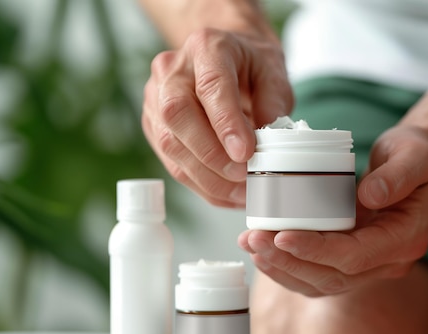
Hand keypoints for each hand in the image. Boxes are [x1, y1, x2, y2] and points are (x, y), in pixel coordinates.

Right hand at [142, 28, 293, 207]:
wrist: (229, 57)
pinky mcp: (154, 124)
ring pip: (170, 144)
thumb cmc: (251, 64)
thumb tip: (267, 146)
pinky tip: (226, 193)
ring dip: (206, 177)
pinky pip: (171, 161)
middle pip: (178, 115)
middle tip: (243, 176)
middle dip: (211, 155)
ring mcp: (156, 96)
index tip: (245, 153)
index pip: (211, 86)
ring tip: (240, 192)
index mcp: (207, 47)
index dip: (226, 123)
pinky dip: (200, 183)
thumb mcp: (274, 75)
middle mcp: (173, 69)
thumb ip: (273, 106)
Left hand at [238, 126, 427, 295]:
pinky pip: (317, 275)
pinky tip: (262, 251)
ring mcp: (369, 265)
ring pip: (320, 282)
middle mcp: (388, 261)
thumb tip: (369, 196)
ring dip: (281, 268)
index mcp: (405, 239)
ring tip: (250, 243)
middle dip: (288, 261)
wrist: (415, 165)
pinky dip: (287, 267)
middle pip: (332, 277)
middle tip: (253, 239)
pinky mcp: (350, 260)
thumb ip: (398, 173)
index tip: (281, 236)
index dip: (316, 250)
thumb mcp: (416, 153)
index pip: (355, 256)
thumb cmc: (415, 155)